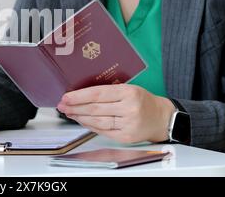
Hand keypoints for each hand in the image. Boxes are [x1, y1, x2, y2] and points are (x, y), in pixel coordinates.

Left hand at [57, 84, 175, 143]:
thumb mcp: (128, 88)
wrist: (161, 118)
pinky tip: (82, 120)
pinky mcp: (125, 137)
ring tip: (69, 113)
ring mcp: (128, 124)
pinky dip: (90, 125)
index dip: (79, 96)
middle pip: (95, 108)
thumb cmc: (142, 101)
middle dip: (75, 107)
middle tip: (62, 105)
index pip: (98, 94)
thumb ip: (108, 91)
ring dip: (79, 117)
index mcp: (129, 92)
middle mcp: (129, 109)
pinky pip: (102, 131)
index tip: (66, 97)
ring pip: (97, 121)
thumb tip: (81, 94)